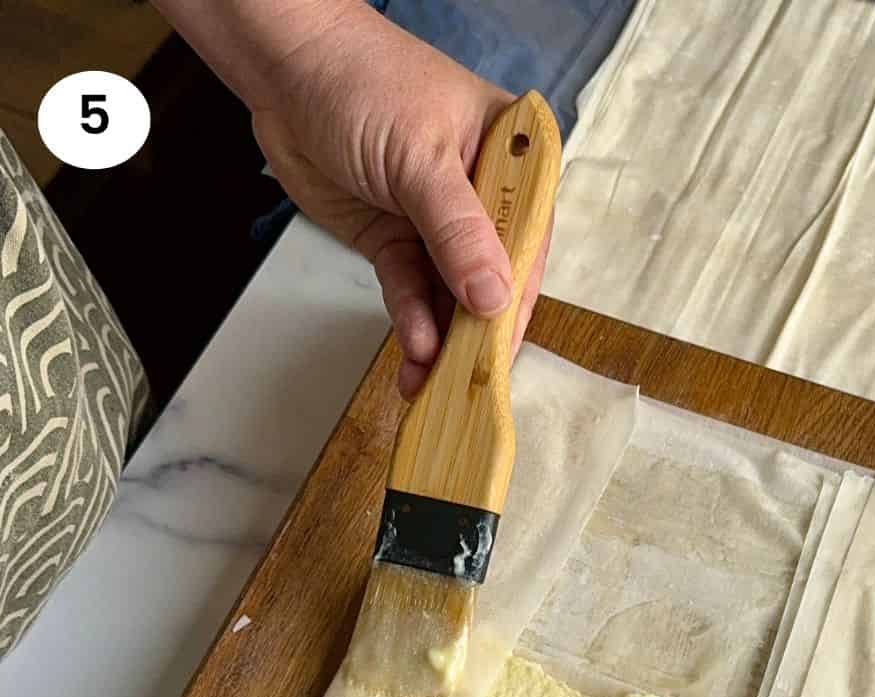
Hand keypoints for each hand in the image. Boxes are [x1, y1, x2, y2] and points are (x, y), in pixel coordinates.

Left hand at [251, 6, 551, 396]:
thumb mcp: (420, 159)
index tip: (502, 353)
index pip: (527, 244)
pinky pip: (411, 292)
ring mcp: (436, 225)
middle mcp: (481, 198)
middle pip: (491, 280)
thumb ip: (458, 233)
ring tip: (430, 383)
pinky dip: (412, 322)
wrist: (286, 70)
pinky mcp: (396, 242)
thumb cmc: (364, 84)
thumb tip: (495, 300)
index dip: (517, 301)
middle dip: (477, 333)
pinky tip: (414, 350)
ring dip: (443, 341)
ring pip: (449, 296)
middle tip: (466, 387)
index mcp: (511, 163)